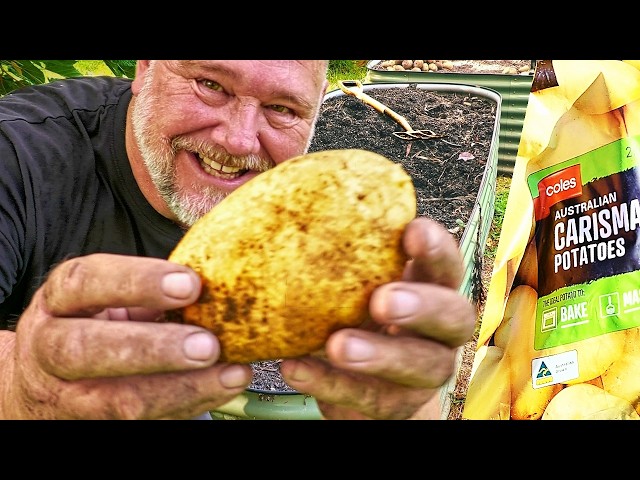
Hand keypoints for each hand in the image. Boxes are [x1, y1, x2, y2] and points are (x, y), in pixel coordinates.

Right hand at [0, 254, 252, 418]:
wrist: (41, 381)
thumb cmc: (90, 324)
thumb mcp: (105, 296)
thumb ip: (147, 291)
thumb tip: (215, 284)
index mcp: (58, 300)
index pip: (84, 282)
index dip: (138, 281)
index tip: (190, 284)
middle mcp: (49, 347)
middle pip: (85, 350)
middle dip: (153, 348)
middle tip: (207, 345)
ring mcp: (66, 394)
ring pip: (116, 400)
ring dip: (182, 388)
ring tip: (231, 374)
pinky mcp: (89, 423)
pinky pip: (142, 421)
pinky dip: (187, 405)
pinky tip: (221, 389)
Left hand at [279, 217, 476, 418]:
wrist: (365, 383)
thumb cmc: (355, 313)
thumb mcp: (349, 280)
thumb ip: (328, 247)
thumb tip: (266, 191)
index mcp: (428, 287)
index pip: (446, 264)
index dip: (437, 248)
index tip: (412, 229)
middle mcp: (439, 330)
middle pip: (454, 316)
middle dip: (422, 306)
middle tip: (381, 299)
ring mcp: (424, 371)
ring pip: (421, 366)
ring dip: (380, 355)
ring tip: (337, 345)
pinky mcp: (396, 406)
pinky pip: (370, 398)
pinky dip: (331, 385)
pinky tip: (294, 368)